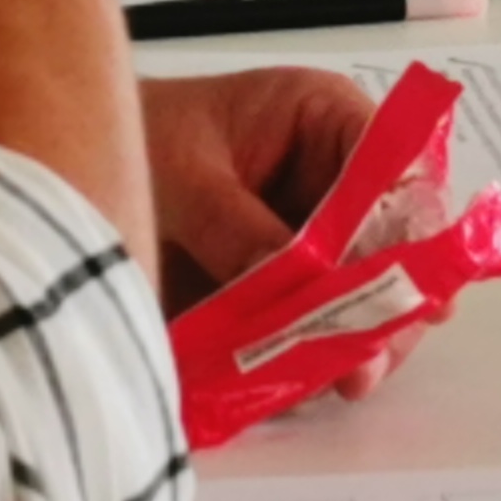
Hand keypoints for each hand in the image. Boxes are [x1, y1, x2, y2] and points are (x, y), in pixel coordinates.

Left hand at [139, 68, 442, 395]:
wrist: (88, 168)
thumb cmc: (141, 139)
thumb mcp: (182, 173)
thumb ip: (234, 224)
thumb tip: (290, 281)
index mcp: (325, 119)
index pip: (398, 163)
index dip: (412, 223)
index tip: (408, 284)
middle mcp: (338, 177)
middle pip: (398, 240)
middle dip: (390, 300)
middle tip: (369, 358)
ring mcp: (322, 237)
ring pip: (372, 292)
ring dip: (362, 338)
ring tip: (342, 380)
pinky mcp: (296, 285)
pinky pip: (327, 323)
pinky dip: (321, 355)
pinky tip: (306, 381)